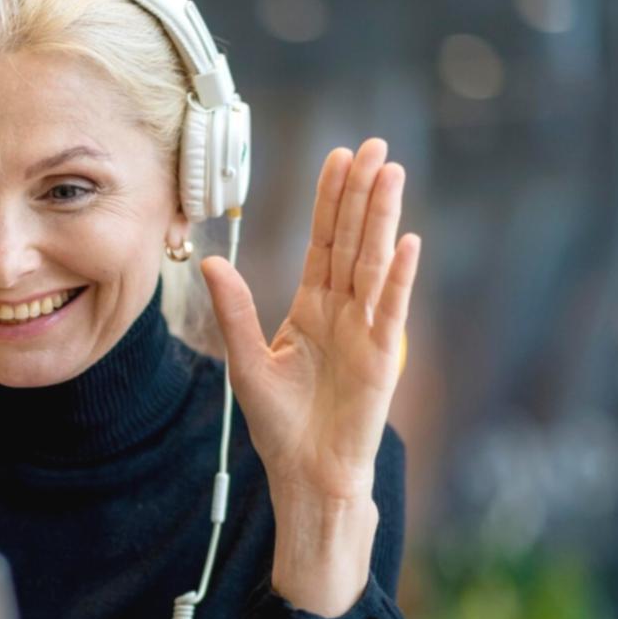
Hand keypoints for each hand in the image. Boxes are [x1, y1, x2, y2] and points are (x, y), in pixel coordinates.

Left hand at [200, 139, 420, 613]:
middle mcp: (343, 313)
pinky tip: (407, 241)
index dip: (329, 201)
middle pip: (354, 241)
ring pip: (374, 263)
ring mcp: (366, 331)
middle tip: (374, 146)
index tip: (336, 158)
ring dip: (382, 219)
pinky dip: (398, 277)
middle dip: (361, 194)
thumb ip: (234, 310)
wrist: (307, 472)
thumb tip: (210, 261)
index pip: (324, 243)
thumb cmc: (281, 425)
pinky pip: (390, 309)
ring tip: (391, 173)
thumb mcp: (247, 361)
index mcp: (312, 309)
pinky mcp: (381, 358)